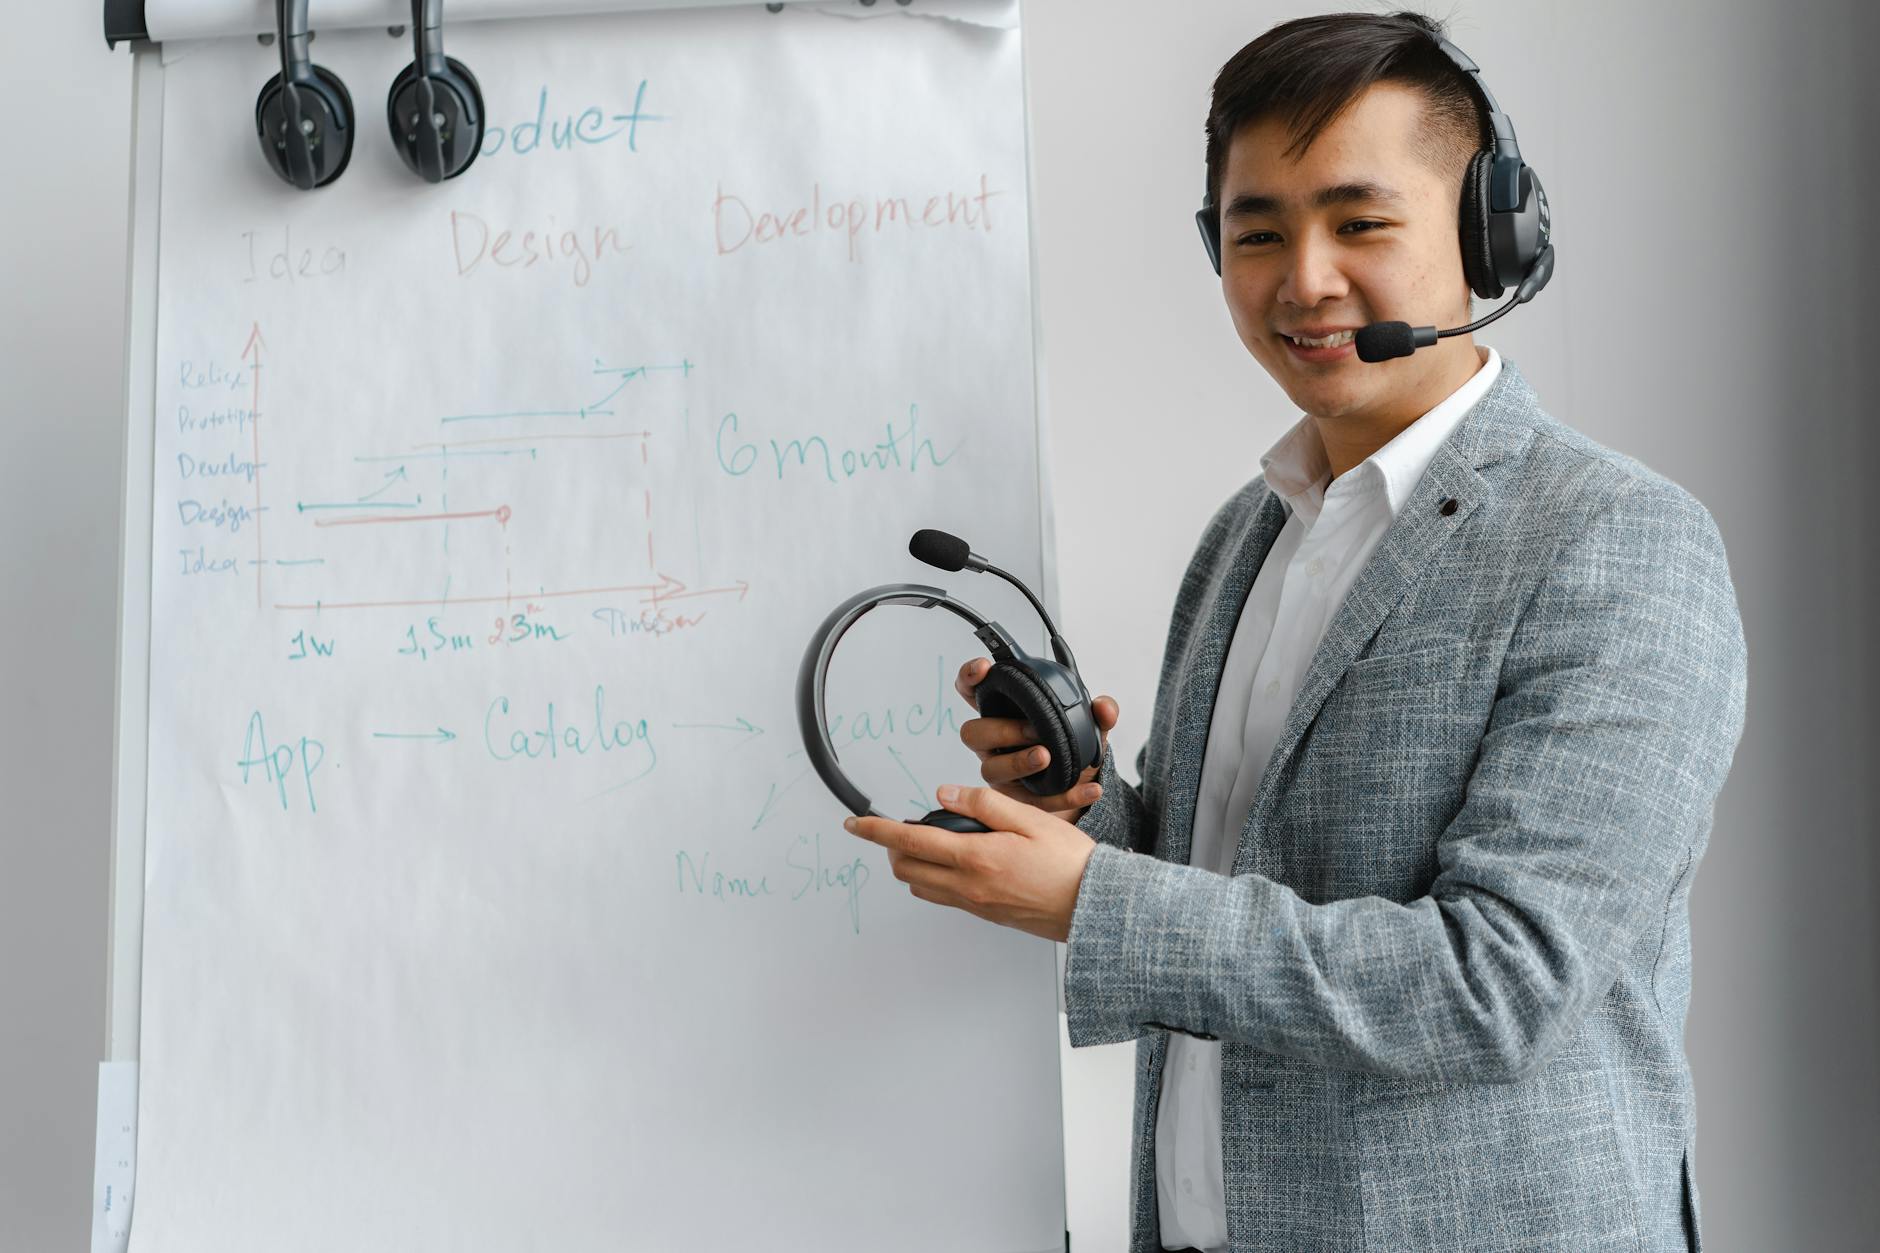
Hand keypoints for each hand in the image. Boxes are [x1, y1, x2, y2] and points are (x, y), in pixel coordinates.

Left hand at [844, 784, 1096, 941]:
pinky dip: (936, 876)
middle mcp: (969, 886)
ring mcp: (975, 904)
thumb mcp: (1031, 819)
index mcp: (976, 858)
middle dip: (894, 846)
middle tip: (905, 824)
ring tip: (934, 840)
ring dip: (914, 862)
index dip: (876, 831)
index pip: (910, 841)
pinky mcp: (986, 914)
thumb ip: (984, 804)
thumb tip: (944, 795)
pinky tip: (959, 860)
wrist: (1095, 907)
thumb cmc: (1070, 862)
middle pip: (906, 867)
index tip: (856, 823)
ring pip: (922, 885)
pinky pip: (945, 896)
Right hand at [956, 657, 1119, 821]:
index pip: (972, 691)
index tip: (984, 669)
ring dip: (1019, 761)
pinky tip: (1090, 789)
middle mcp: (993, 742)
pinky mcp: (1016, 800)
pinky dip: (1064, 796)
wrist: (1085, 787)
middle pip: (973, 732)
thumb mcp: (1091, 726)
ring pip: (991, 769)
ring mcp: (1000, 771)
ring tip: (1047, 757)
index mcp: (1002, 712)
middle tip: (1034, 729)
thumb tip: (1103, 707)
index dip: (969, 678)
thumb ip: (1100, 712)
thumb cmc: (1072, 746)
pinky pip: (1031, 801)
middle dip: (1002, 730)